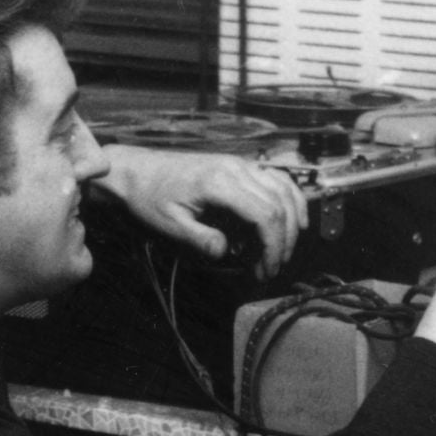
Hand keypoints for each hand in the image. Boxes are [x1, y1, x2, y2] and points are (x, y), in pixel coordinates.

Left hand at [98, 142, 310, 273]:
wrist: (138, 172)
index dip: (272, 247)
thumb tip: (225, 251)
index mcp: (219, 183)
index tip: (266, 271)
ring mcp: (240, 164)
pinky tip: (297, 219)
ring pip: (283, 190)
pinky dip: (292, 198)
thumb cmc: (150, 198)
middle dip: (282, 243)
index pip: (265, 215)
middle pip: (278, 206)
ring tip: (283, 252)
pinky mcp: (240, 166)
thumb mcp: (169, 224)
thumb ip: (199, 239)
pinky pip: (277, 178)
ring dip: (291, 223)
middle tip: (270, 270)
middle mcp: (235, 168)